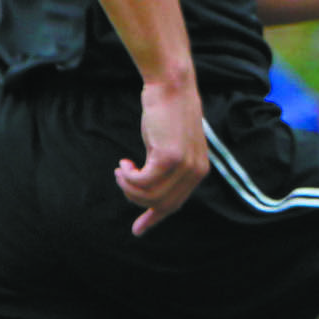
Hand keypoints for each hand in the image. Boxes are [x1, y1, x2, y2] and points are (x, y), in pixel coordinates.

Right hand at [120, 75, 208, 234]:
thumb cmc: (165, 116)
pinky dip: (128, 177)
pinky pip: (143, 182)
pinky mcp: (169, 157)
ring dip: (128, 186)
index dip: (155, 218)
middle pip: (161, 204)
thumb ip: (163, 167)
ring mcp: (184, 166)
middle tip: (121, 179)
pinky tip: (123, 164)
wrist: (171, 88)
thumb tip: (147, 185)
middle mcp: (195, 172)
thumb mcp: (167, 147)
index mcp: (198, 172)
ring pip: (149, 195)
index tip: (138, 230)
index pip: (175, 204)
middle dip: (135, 198)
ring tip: (121, 170)